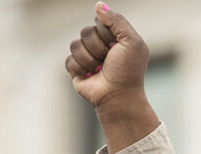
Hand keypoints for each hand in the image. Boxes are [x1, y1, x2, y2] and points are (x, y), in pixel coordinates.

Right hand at [65, 2, 158, 153]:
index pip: (99, 21)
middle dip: (98, 47)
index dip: (107, 33)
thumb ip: (117, 20)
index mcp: (114, 37)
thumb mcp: (131, 41)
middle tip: (109, 60)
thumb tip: (98, 5)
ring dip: (90, 59)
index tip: (117, 46)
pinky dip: (81, 69)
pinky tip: (91, 76)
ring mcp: (87, 57)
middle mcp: (100, 45)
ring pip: (75, 45)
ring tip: (100, 70)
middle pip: (85, 32)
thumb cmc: (129, 71)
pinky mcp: (76, 70)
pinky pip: (69, 60)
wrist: (119, 97)